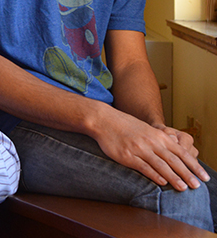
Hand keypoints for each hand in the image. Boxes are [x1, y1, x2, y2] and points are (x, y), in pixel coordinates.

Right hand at [94, 111, 209, 190]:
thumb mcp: (147, 129)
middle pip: (174, 161)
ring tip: (183, 188)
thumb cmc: (125, 125)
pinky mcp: (127, 156)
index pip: (182, 153)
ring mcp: (139, 149)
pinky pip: (143, 167)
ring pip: (161, 165)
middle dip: (188, 174)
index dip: (194, 165)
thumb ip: (160, 139)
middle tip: (198, 186)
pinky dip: (154, 175)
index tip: (204, 176)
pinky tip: (162, 182)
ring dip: (174, 178)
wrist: (104, 120)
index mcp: (158, 136)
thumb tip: (175, 149)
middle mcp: (152, 142)